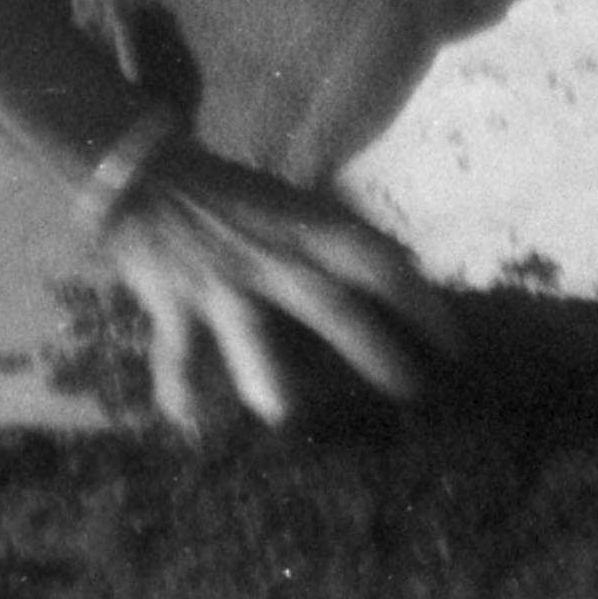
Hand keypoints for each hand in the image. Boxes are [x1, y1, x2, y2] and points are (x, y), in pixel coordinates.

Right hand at [96, 139, 457, 433]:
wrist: (144, 173)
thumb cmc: (227, 195)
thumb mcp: (290, 206)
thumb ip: (334, 240)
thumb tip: (403, 268)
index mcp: (304, 227)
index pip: (377, 263)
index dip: (420, 302)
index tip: (453, 343)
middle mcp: (270, 256)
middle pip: (333, 306)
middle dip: (375, 351)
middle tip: (413, 392)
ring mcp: (222, 281)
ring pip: (251, 332)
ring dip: (265, 373)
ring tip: (283, 415)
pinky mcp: (175, 301)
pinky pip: (178, 352)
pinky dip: (178, 388)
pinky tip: (188, 425)